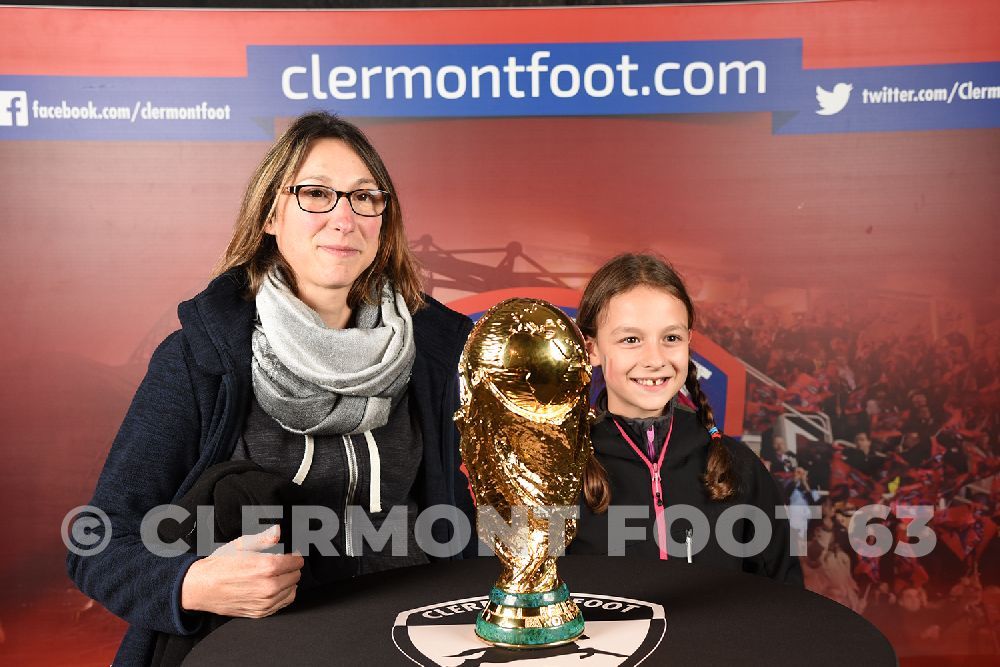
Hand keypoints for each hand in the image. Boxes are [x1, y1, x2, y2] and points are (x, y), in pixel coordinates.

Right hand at [180, 525, 303, 618]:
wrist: (201, 587)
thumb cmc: (220, 564)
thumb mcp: (242, 544)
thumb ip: (264, 538)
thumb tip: (278, 531)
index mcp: (267, 567)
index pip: (297, 562)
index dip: (293, 556)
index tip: (288, 554)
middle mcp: (269, 586)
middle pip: (296, 575)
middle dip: (291, 568)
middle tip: (280, 563)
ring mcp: (265, 602)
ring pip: (292, 590)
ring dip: (288, 581)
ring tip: (275, 575)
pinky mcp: (260, 612)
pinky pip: (283, 603)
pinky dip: (283, 595)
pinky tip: (273, 587)